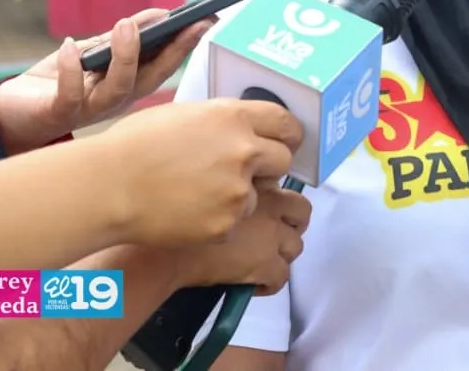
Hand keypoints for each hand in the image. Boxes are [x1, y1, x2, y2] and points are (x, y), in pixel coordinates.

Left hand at [0, 9, 212, 153]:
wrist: (11, 115)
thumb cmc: (54, 83)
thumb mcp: (90, 54)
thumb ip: (120, 38)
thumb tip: (158, 14)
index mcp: (128, 85)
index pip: (165, 65)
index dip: (187, 44)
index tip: (206, 20)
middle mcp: (115, 101)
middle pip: (153, 78)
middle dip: (174, 51)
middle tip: (188, 22)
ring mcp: (89, 110)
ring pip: (118, 88)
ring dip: (126, 56)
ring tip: (127, 25)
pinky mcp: (58, 114)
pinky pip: (71, 95)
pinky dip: (71, 70)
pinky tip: (69, 45)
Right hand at [93, 99, 303, 247]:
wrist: (105, 187)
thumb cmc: (133, 146)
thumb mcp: (184, 115)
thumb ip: (222, 122)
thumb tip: (242, 128)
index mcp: (233, 117)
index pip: (286, 122)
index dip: (286, 134)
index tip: (285, 142)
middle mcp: (244, 151)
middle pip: (282, 160)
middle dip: (267, 167)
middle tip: (242, 172)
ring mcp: (238, 190)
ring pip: (258, 195)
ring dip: (238, 197)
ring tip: (197, 194)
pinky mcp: (227, 223)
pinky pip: (235, 222)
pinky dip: (218, 221)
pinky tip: (188, 213)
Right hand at [181, 186, 311, 294]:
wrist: (165, 249)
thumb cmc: (177, 214)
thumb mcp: (213, 187)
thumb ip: (237, 188)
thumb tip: (246, 198)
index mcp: (259, 184)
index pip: (291, 191)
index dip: (285, 205)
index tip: (272, 215)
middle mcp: (271, 205)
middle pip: (302, 214)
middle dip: (293, 226)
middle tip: (274, 238)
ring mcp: (271, 236)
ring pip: (296, 248)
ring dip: (281, 254)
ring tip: (261, 261)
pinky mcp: (264, 265)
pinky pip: (281, 278)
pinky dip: (270, 284)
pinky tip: (252, 285)